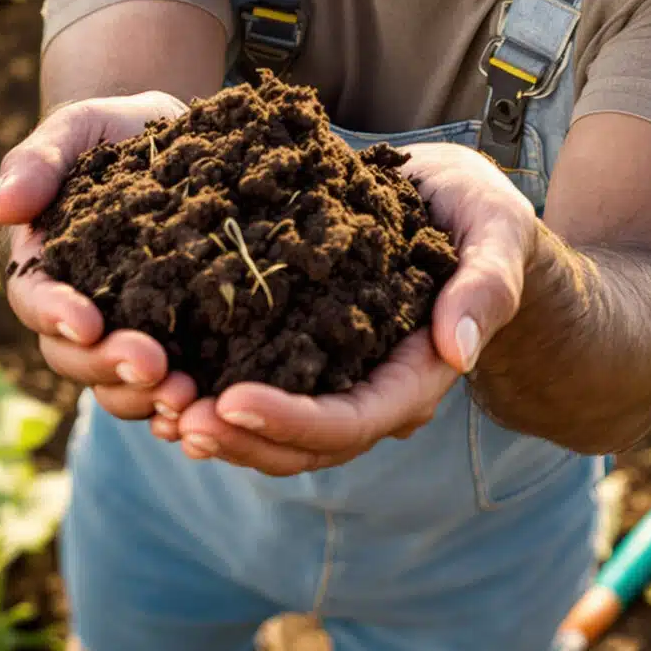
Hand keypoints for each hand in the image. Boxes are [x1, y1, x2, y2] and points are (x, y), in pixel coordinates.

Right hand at [0, 92, 195, 427]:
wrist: (174, 138)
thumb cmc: (112, 130)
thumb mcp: (77, 129)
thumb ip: (36, 163)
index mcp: (43, 265)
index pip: (36, 301)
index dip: (57, 317)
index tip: (88, 321)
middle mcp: (77, 310)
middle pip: (73, 358)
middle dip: (109, 367)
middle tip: (153, 366)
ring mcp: (125, 332)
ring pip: (118, 386)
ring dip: (146, 398)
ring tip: (187, 395)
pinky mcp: (175, 342)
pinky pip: (166, 388)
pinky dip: (180, 405)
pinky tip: (208, 406)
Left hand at [170, 142, 542, 475]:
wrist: (456, 205)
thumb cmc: (480, 217)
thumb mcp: (494, 234)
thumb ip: (485, 288)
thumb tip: (456, 352)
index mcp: (416, 375)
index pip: (353, 421)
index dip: (292, 420)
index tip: (230, 401)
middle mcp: (371, 391)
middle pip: (302, 445)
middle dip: (239, 437)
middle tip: (174, 417)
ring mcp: (333, 377)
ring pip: (271, 432)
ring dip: (215, 428)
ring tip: (156, 409)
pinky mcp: (301, 350)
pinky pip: (253, 387)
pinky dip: (209, 393)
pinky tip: (159, 380)